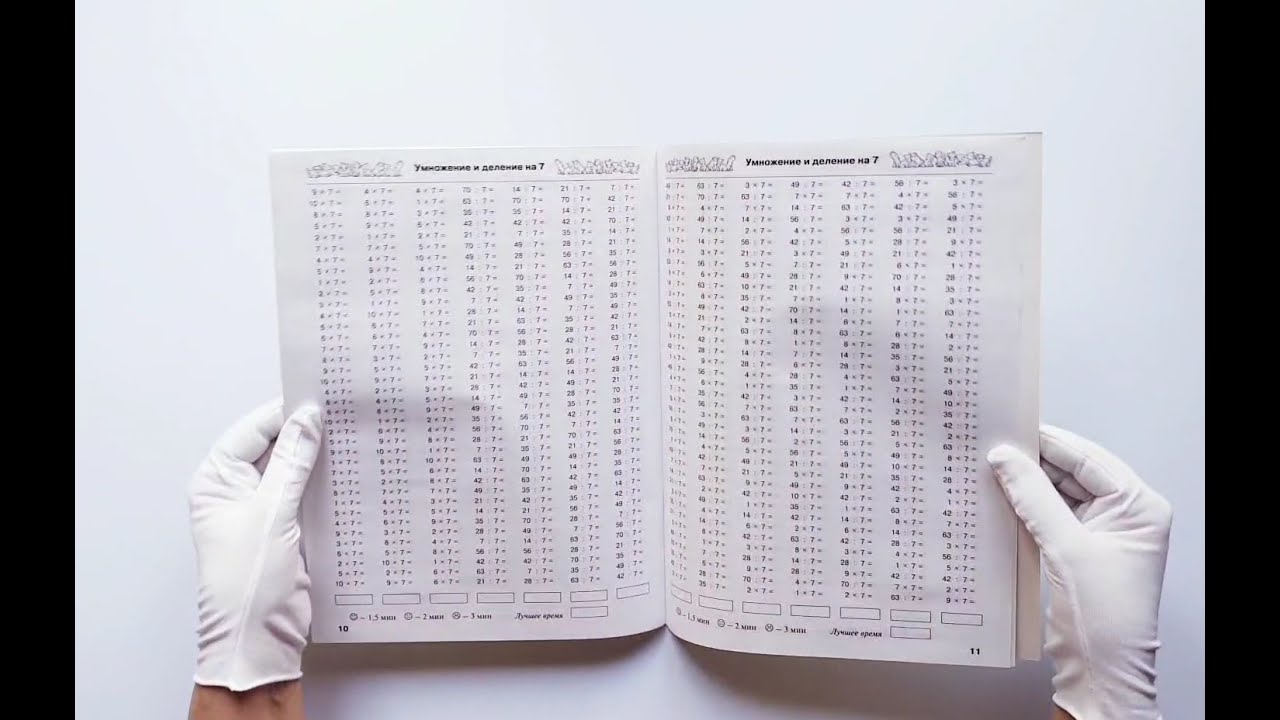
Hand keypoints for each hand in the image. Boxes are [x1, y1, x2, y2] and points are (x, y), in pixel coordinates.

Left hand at [189, 399, 322, 691]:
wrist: (260, 639)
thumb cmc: (249, 581)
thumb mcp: (271, 513)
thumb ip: (292, 462)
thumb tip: (307, 418)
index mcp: (217, 480)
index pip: (253, 430)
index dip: (286, 413)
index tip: (322, 399)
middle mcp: (235, 491)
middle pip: (273, 447)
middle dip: (306, 434)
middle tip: (343, 415)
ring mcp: (261, 510)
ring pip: (293, 470)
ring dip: (319, 460)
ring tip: (352, 438)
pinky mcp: (285, 527)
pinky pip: (305, 494)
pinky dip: (324, 485)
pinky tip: (350, 473)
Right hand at [988, 426, 1171, 719]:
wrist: (1102, 670)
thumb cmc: (1104, 617)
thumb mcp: (1065, 547)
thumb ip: (1033, 497)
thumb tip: (1006, 458)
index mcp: (1140, 507)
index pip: (1089, 460)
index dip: (1049, 443)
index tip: (1012, 430)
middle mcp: (1126, 515)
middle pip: (1073, 473)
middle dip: (1034, 464)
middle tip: (994, 449)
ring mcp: (1103, 533)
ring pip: (1059, 494)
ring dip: (1027, 486)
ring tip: (992, 472)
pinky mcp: (1081, 550)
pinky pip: (1052, 516)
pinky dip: (1027, 508)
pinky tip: (1002, 500)